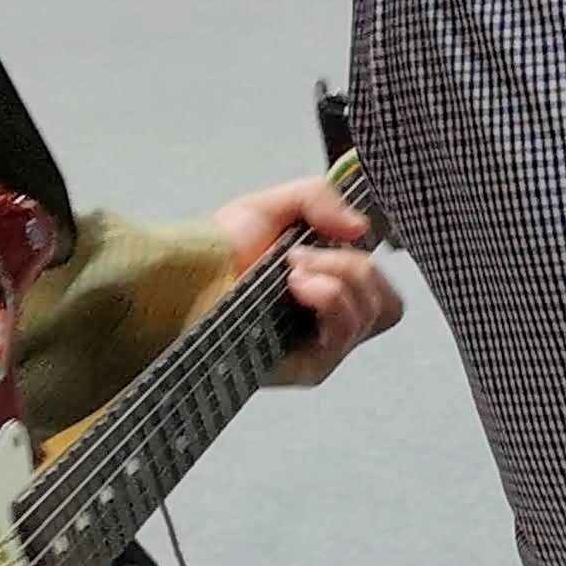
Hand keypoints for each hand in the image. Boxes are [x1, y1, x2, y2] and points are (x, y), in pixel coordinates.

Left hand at [207, 175, 398, 383]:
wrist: (181, 280)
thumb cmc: (217, 250)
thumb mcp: (273, 206)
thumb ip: (320, 198)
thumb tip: (361, 227)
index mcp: (327, 293)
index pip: (379, 291)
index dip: (367, 266)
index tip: (331, 240)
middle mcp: (328, 325)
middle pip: (385, 305)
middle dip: (355, 268)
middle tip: (302, 256)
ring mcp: (321, 349)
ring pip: (370, 314)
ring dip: (339, 278)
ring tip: (292, 270)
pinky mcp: (308, 368)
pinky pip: (346, 333)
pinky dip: (330, 297)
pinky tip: (295, 286)